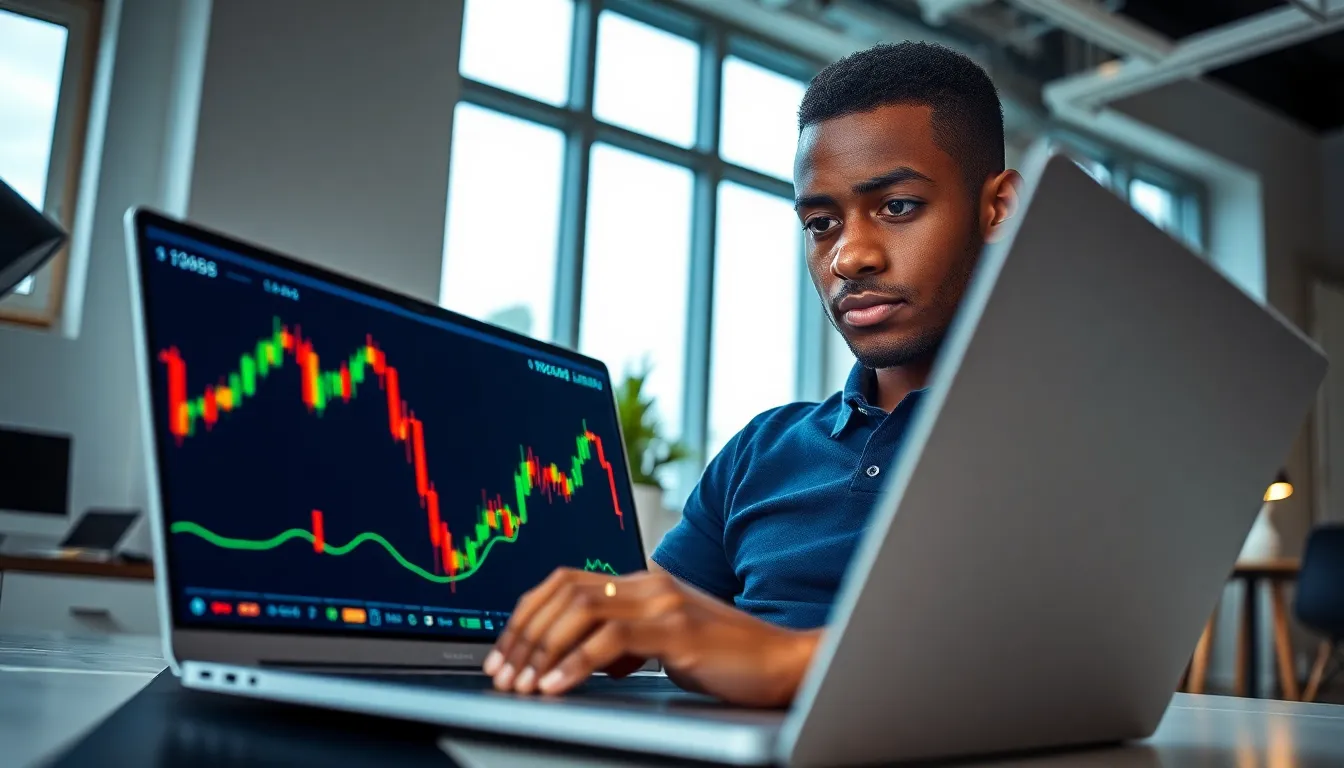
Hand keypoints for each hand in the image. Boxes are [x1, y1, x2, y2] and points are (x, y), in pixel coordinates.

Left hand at [483, 567, 819, 706]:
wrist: (784, 663)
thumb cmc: (728, 660)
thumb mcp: (666, 645)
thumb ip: (627, 643)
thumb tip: (585, 659)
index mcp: (643, 584)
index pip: (566, 581)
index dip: (527, 615)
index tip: (504, 653)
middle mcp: (649, 584)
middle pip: (564, 589)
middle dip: (523, 633)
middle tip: (502, 672)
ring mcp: (663, 603)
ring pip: (580, 609)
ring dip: (541, 649)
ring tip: (522, 684)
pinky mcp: (677, 630)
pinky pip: (611, 639)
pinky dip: (574, 664)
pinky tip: (556, 687)